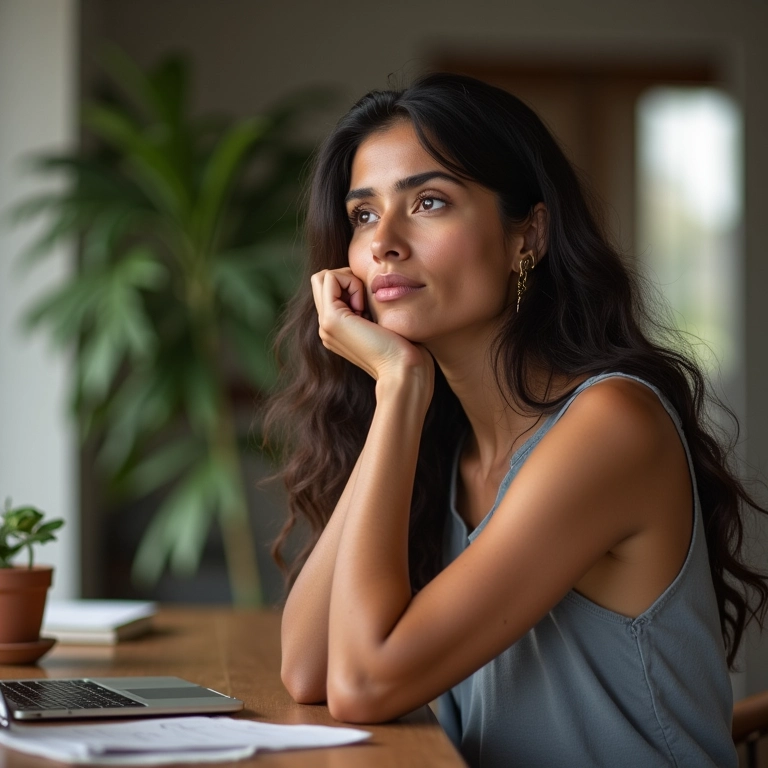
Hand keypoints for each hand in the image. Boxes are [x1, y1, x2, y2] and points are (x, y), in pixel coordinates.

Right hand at [310, 268, 433, 388]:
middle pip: (322, 281)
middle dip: (347, 279)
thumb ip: (370, 306)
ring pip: (323, 277)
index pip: (330, 288)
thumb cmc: (404, 347)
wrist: (401, 370)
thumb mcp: (382, 320)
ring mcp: (325, 324)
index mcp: (337, 328)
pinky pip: (331, 278)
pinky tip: (364, 307)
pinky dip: (351, 282)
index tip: (371, 307)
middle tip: (367, 301)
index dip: (351, 284)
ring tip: (365, 306)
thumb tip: (371, 283)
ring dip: (348, 281)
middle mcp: (326, 326)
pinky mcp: (331, 319)